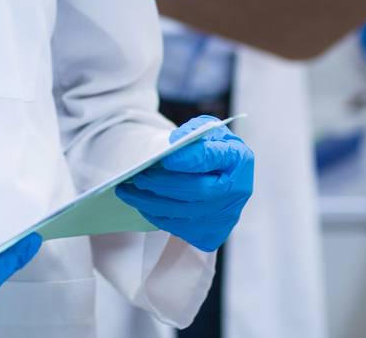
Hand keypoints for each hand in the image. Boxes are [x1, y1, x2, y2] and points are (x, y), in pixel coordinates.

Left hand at [115, 117, 253, 251]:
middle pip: (200, 191)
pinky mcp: (212, 234)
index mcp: (239, 158)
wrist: (220, 175)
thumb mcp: (205, 130)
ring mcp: (226, 216)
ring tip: (126, 191)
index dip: (191, 160)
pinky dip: (157, 215)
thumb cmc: (209, 147)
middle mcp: (237, 190)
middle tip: (137, 177)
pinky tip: (141, 203)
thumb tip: (175, 144)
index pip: (214, 159)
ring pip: (185, 213)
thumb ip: (193, 132)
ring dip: (151, 202)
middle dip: (164, 184)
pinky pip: (180, 228)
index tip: (166, 159)